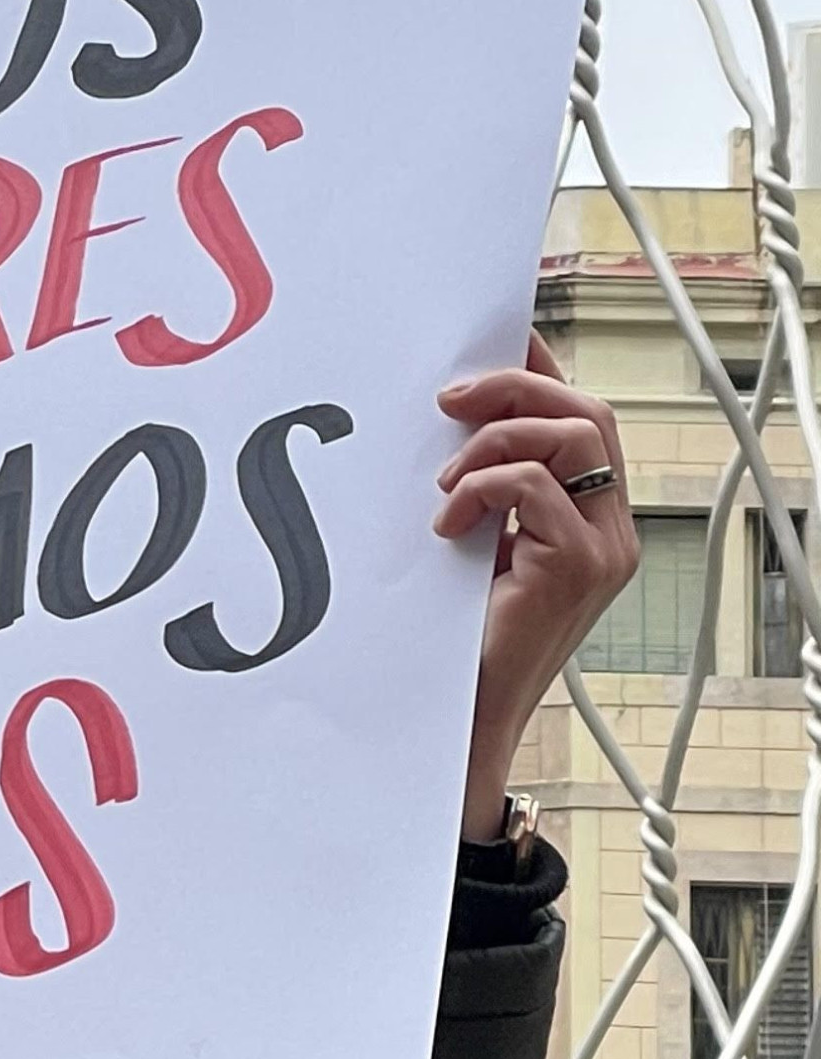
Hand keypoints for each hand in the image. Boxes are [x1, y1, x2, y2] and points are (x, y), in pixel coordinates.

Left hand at [435, 329, 638, 841]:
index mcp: (595, 519)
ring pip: (573, 436)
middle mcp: (613, 528)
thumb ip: (488, 495)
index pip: (586, 421)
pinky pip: (536, 487)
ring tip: (445, 484)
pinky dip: (481, 491)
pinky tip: (446, 528)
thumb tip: (456, 424)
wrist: (469, 716)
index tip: (499, 342)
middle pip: (588, 414)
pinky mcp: (578, 565)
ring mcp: (605, 547)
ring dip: (494, 443)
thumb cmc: (465, 639)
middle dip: (516, 391)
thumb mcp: (480, 550)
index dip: (546, 373)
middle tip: (448, 401)